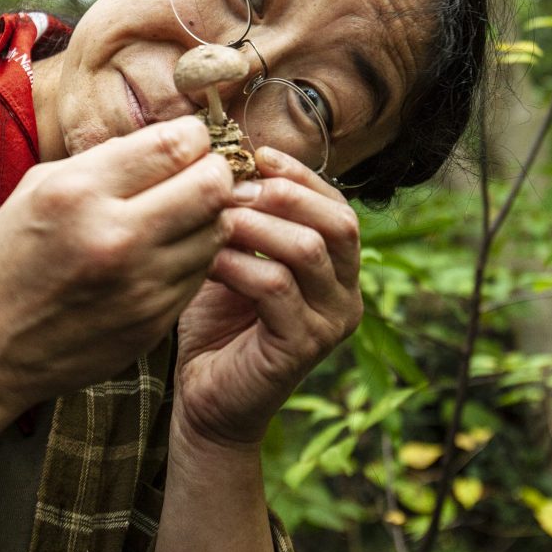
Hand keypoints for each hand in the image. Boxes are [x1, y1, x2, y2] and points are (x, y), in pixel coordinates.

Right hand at [0, 116, 232, 415]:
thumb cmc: (8, 257)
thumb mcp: (39, 187)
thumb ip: (108, 159)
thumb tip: (171, 141)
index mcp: (80, 192)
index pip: (177, 145)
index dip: (194, 136)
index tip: (187, 141)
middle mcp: (115, 237)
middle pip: (213, 186)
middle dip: (213, 170)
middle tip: (197, 173)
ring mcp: (140, 286)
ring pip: (217, 230)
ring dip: (207, 214)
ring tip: (179, 214)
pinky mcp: (153, 322)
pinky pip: (202, 271)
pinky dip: (193, 255)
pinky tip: (164, 252)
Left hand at [172, 147, 362, 449]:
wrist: (205, 397)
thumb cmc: (216, 320)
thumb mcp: (236, 257)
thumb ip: (247, 216)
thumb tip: (230, 156)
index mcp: (338, 270)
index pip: (338, 207)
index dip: (302, 176)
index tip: (258, 154)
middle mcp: (346, 295)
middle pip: (338, 223)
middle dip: (286, 195)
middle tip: (233, 188)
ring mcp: (330, 323)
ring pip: (308, 250)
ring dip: (256, 225)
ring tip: (215, 218)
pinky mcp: (302, 347)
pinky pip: (275, 288)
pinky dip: (238, 264)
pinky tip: (207, 260)